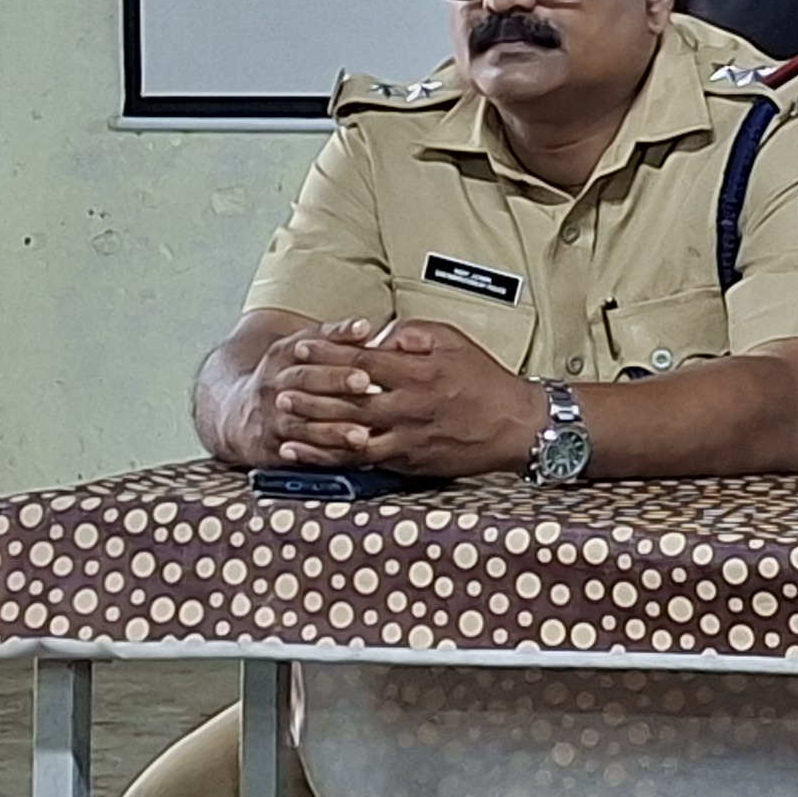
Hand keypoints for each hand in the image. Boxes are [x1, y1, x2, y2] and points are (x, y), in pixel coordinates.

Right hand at [210, 319, 385, 468]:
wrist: (231, 412)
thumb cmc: (281, 379)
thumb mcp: (297, 352)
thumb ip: (333, 339)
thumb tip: (366, 327)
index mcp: (283, 354)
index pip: (311, 342)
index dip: (337, 339)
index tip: (365, 336)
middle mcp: (274, 382)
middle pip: (305, 379)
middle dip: (335, 379)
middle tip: (365, 382)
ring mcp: (271, 415)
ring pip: (301, 421)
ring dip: (332, 429)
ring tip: (361, 435)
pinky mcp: (269, 445)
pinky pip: (295, 453)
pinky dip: (318, 456)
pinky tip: (340, 458)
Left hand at [264, 319, 540, 477]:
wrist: (515, 427)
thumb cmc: (484, 380)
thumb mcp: (454, 341)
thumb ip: (414, 333)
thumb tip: (381, 334)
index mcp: (419, 373)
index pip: (363, 361)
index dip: (329, 354)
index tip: (302, 348)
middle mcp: (410, 407)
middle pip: (351, 400)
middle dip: (313, 393)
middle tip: (282, 388)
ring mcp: (409, 438)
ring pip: (352, 435)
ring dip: (316, 428)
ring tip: (286, 421)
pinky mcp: (409, 463)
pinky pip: (364, 461)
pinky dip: (334, 457)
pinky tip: (310, 454)